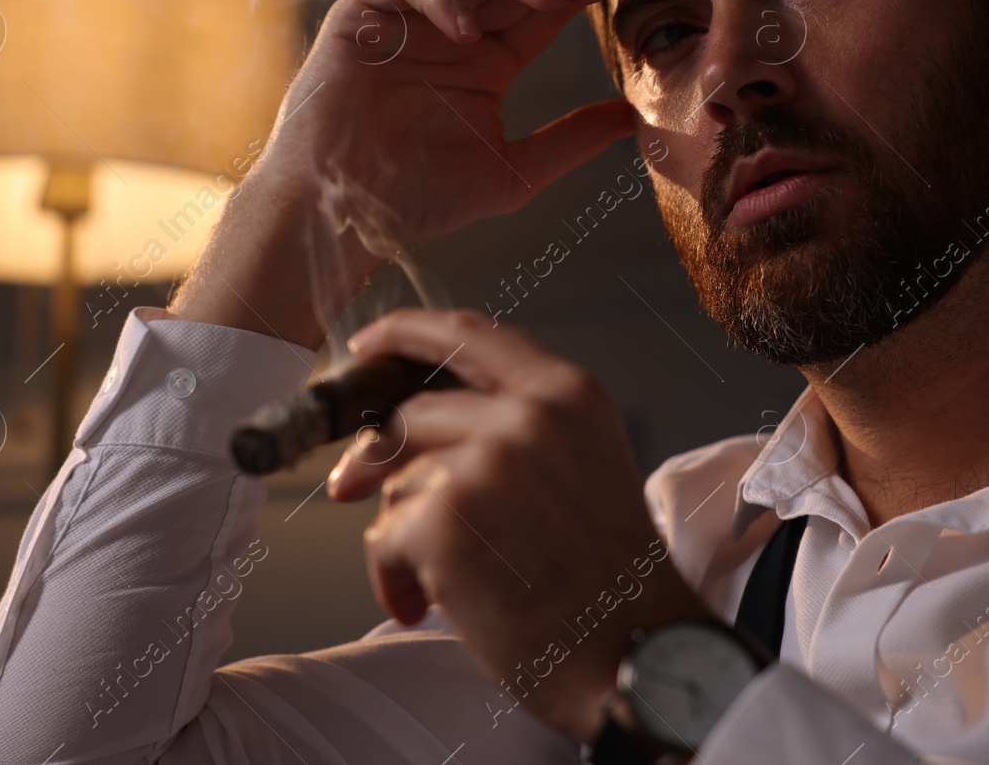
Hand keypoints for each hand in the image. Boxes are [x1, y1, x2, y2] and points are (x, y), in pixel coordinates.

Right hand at [169, 0, 635, 348]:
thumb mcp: (514, 171)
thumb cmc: (420, 199)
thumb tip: (634, 117)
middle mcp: (453, 35)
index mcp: (488, 65)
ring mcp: (409, 23)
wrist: (346, 215)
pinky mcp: (362, 18)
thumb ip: (571, 141)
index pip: (542, 13)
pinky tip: (465, 30)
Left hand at [326, 308, 714, 742]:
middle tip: (350, 489)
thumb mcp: (583, 467)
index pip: (469, 333)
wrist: (637, 654)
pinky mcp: (447, 518)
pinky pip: (384, 536)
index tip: (367, 344)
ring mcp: (487, 461)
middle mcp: (529, 414)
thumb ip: (515, 430)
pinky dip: (392, 576)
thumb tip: (410, 431)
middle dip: (374, 458)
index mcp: (569, 393)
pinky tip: (423, 604)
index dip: (404, 333)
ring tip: (436, 583)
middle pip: (413, 414)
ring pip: (397, 480)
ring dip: (400, 534)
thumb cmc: (611, 583)